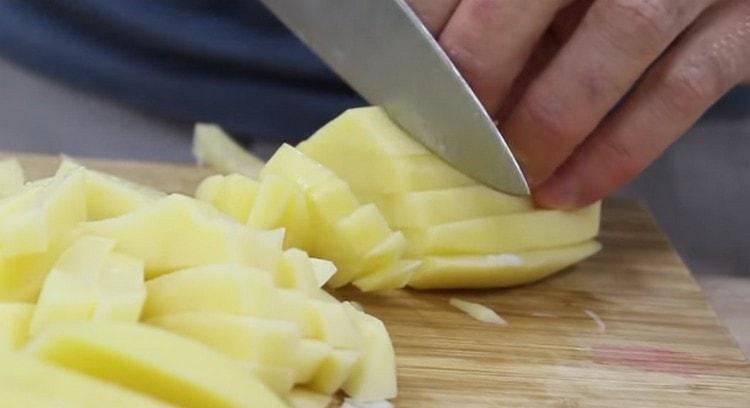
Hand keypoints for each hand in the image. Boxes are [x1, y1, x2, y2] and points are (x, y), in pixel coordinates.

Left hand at [407, 0, 749, 207]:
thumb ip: (511, 10)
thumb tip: (439, 63)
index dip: (435, 20)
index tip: (404, 75)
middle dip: (482, 69)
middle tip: (449, 130)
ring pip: (618, 41)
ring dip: (551, 122)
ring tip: (510, 174)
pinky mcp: (748, 29)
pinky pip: (680, 91)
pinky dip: (619, 151)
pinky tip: (569, 190)